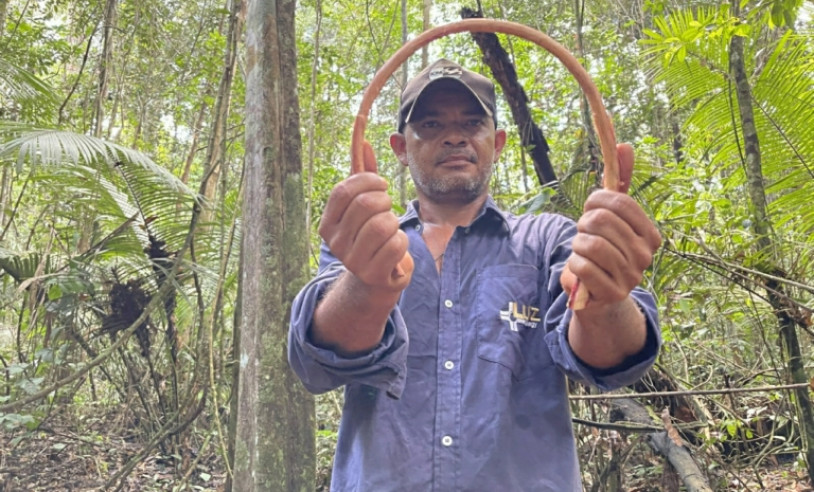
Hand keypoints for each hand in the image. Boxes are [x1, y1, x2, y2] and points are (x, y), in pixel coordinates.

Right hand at [318, 141, 413, 290]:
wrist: (375, 280)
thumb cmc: (370, 236)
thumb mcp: (363, 207)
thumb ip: (364, 177)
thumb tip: (365, 143)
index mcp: (327, 224)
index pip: (344, 190)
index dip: (367, 181)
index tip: (380, 183)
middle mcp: (334, 243)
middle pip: (366, 205)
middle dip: (384, 200)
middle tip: (387, 207)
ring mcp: (352, 261)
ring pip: (383, 224)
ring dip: (394, 222)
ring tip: (390, 229)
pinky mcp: (373, 274)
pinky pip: (396, 244)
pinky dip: (402, 241)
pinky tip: (394, 247)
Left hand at [560, 144, 661, 304]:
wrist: (599, 294)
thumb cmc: (604, 248)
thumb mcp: (611, 216)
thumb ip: (618, 180)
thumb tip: (624, 145)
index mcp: (650, 234)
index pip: (618, 202)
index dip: (595, 201)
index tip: (590, 209)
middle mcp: (646, 255)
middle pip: (600, 221)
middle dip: (582, 225)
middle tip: (585, 235)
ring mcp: (631, 276)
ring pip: (589, 244)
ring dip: (576, 246)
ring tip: (583, 252)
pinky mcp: (613, 293)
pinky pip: (583, 267)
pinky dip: (574, 265)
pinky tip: (581, 270)